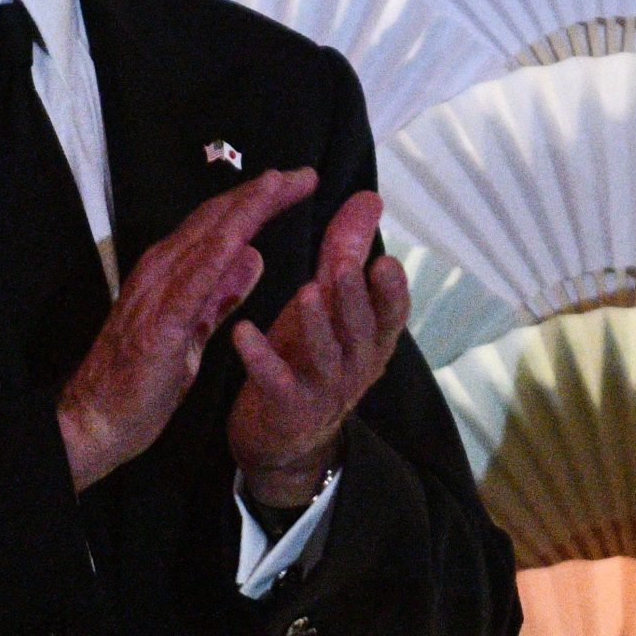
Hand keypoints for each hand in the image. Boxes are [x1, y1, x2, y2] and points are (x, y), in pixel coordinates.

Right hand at [56, 167, 316, 492]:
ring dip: (245, 209)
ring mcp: (155, 293)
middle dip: (262, 193)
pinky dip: (216, 256)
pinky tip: (242, 238)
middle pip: (217, 219)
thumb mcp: (193, 329)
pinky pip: (191, 283)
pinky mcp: (157, 324)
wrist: (95, 422)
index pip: (220, 223)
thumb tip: (253, 256)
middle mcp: (161, 270)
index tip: (297, 182)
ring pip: (206, 239)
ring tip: (280, 186)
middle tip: (305, 174)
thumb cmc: (141, 379)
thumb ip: (221, 294)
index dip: (258, 199)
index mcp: (172, 271)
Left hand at [228, 190, 410, 507]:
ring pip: (326, 355)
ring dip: (317, 324)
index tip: (387, 262)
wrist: (282, 437)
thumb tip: (369, 198)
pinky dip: (260, 357)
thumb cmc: (309, 356)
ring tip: (307, 293)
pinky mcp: (287, 407)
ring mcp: (323, 388)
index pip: (392, 313)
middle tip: (347, 264)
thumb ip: (349, 251)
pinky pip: (276, 381)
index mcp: (371, 338)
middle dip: (355, 297)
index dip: (391, 291)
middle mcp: (356, 364)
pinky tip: (243, 331)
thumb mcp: (331, 304)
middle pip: (361, 330)